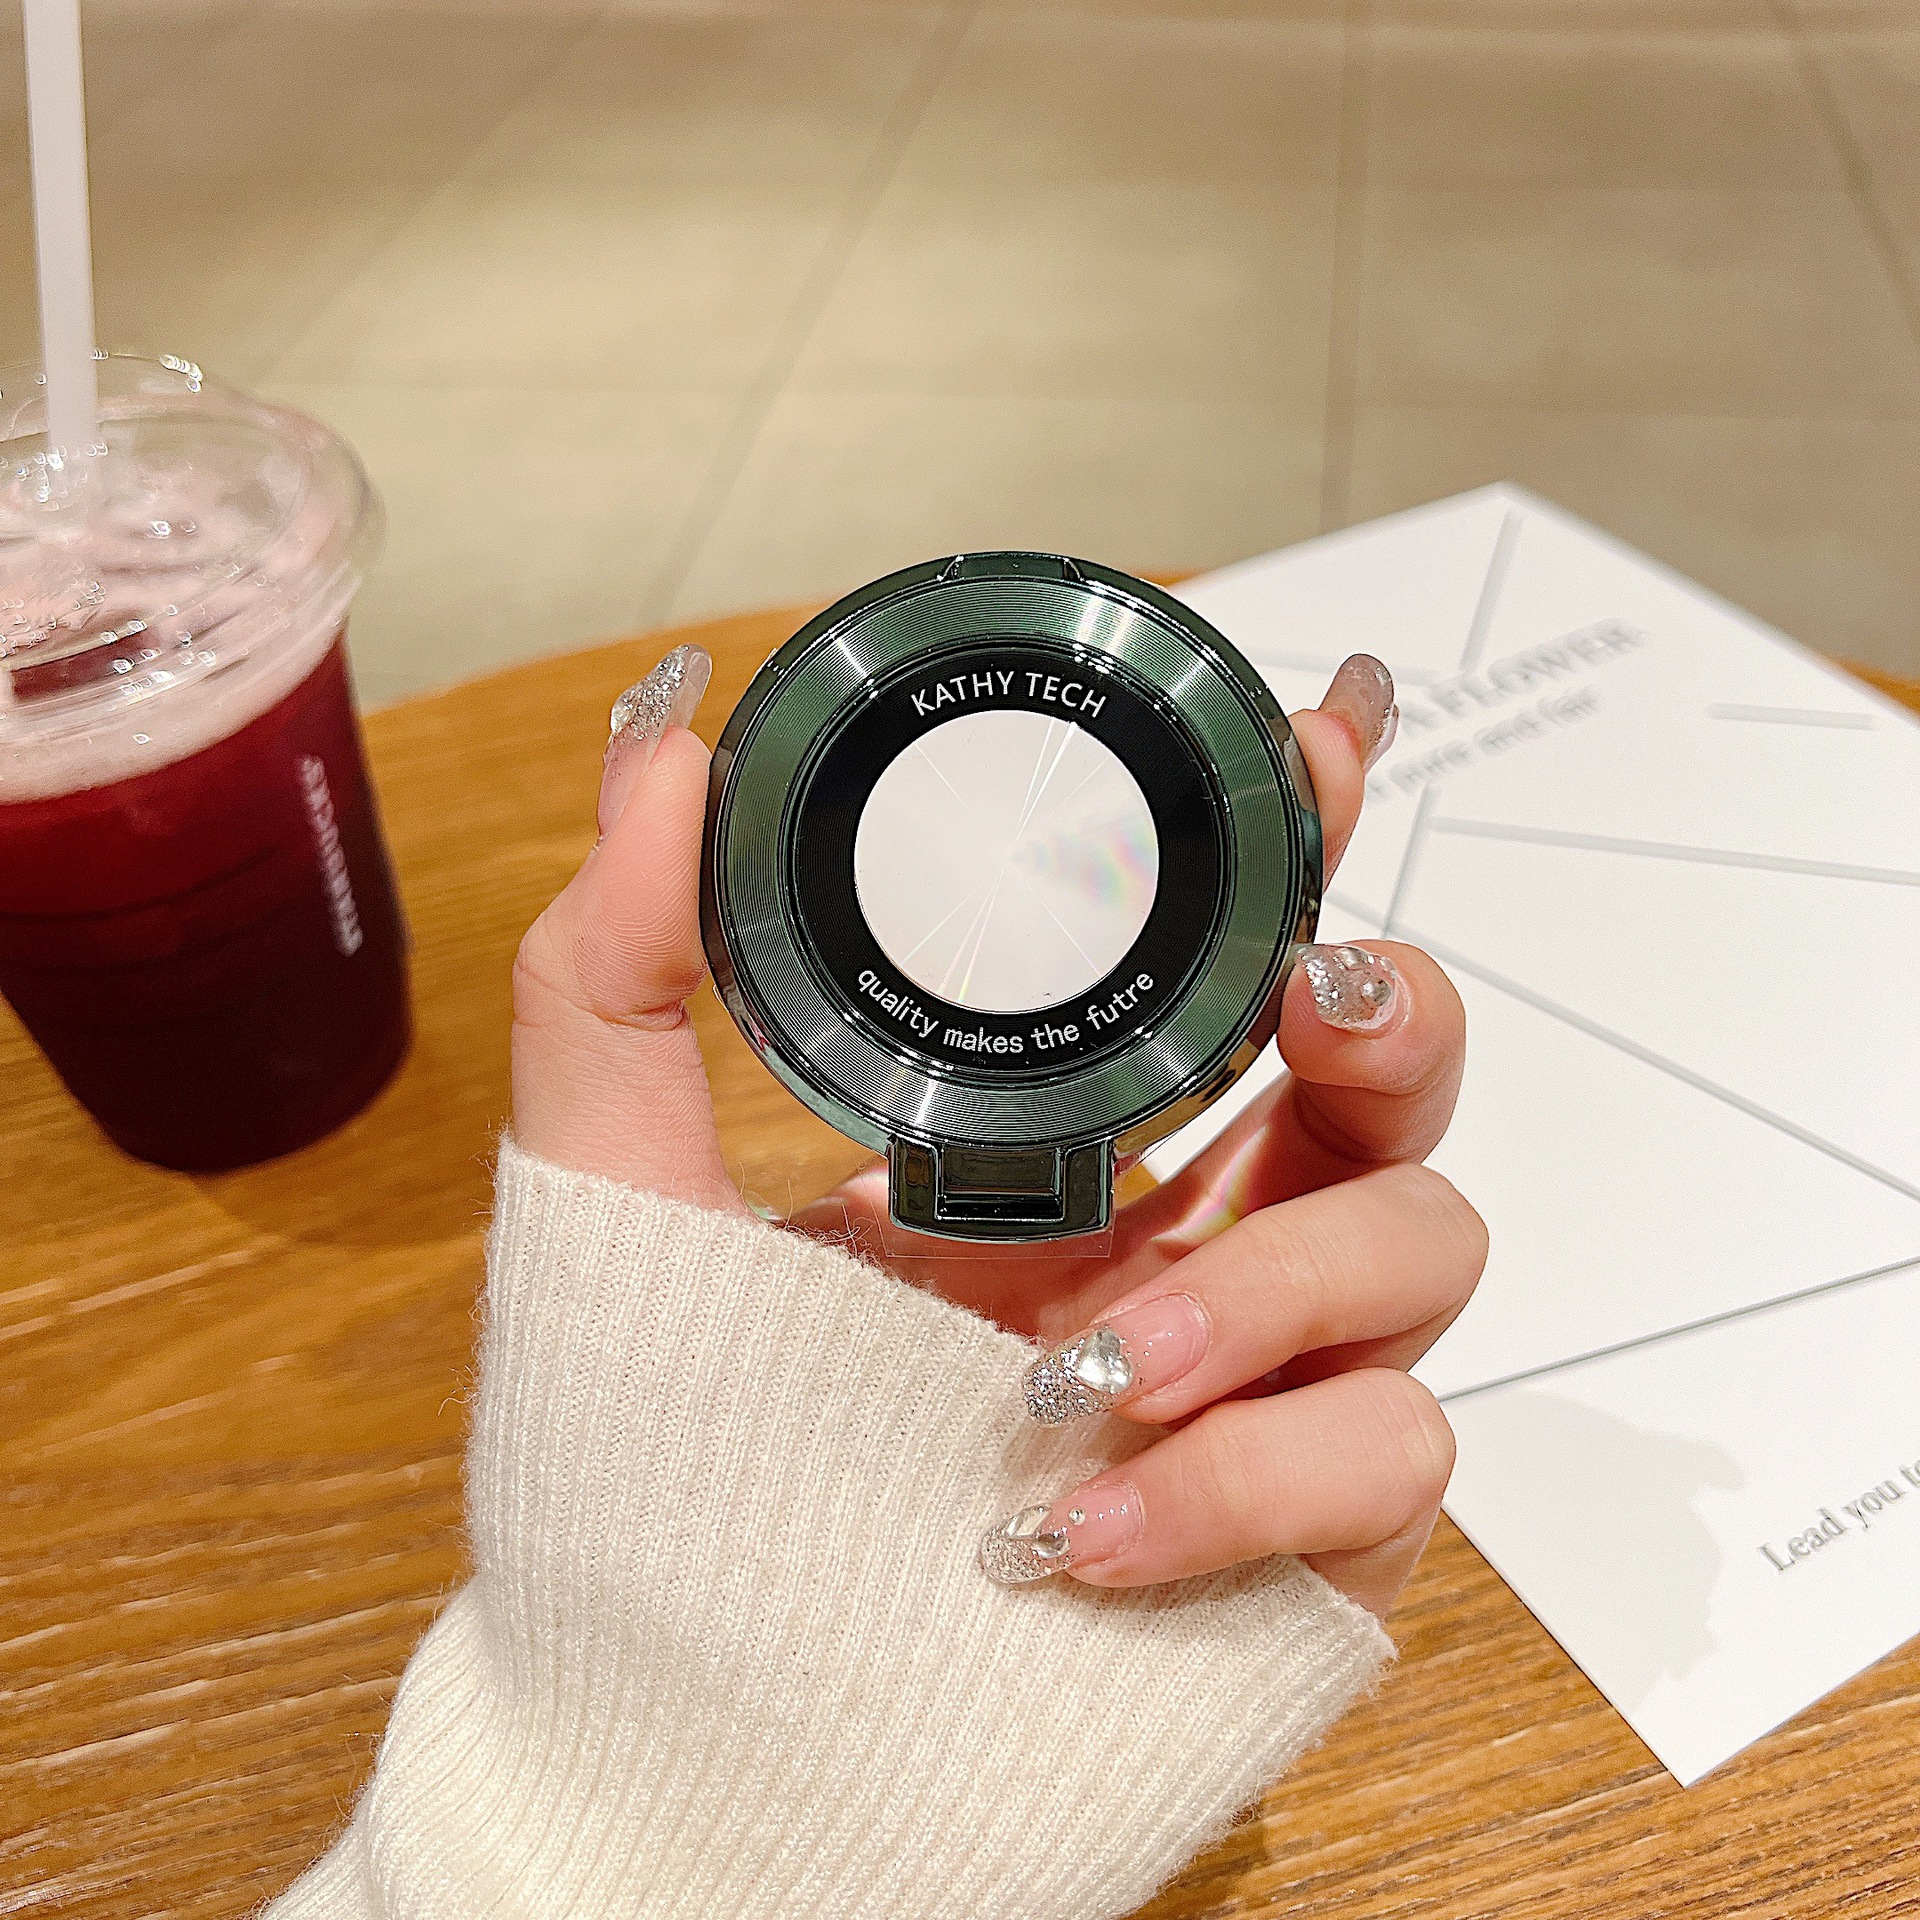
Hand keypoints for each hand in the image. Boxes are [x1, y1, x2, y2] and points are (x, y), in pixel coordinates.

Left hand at [510, 644, 1483, 1618]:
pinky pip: (1387, 1463)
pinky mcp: (1308, 1550)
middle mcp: (1185, 1255)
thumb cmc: (662, 1478)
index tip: (1315, 734)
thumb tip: (663, 741)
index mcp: (1060, 1161)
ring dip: (1279, 1285)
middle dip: (1386, 1016)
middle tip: (1314, 1002)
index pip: (1224, 972)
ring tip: (1088, 1374)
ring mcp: (1263, 1398)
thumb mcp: (617, 1199)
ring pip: (1425, 1258)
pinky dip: (1251, 1474)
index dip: (1295, 848)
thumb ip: (618, 973)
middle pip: (1390, 1090)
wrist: (688, 1754)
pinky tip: (1087, 1530)